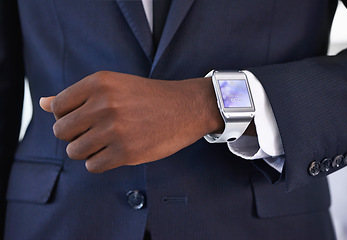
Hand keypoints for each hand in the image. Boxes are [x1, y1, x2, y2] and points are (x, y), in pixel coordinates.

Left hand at [40, 71, 223, 172]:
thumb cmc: (147, 97)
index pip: (57, 106)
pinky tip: (114, 152)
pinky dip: (99, 163)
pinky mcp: (126, 153)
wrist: (185, 108)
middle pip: (61, 130)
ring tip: (104, 143)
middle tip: (94, 132)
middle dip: (74, 134)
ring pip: (74, 151)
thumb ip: (76, 95)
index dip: (66, 116)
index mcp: (99, 83)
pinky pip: (93, 166)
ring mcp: (115, 130)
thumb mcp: (113, 86)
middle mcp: (104, 104)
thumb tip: (41, 103)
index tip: (82, 119)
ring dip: (85, 150)